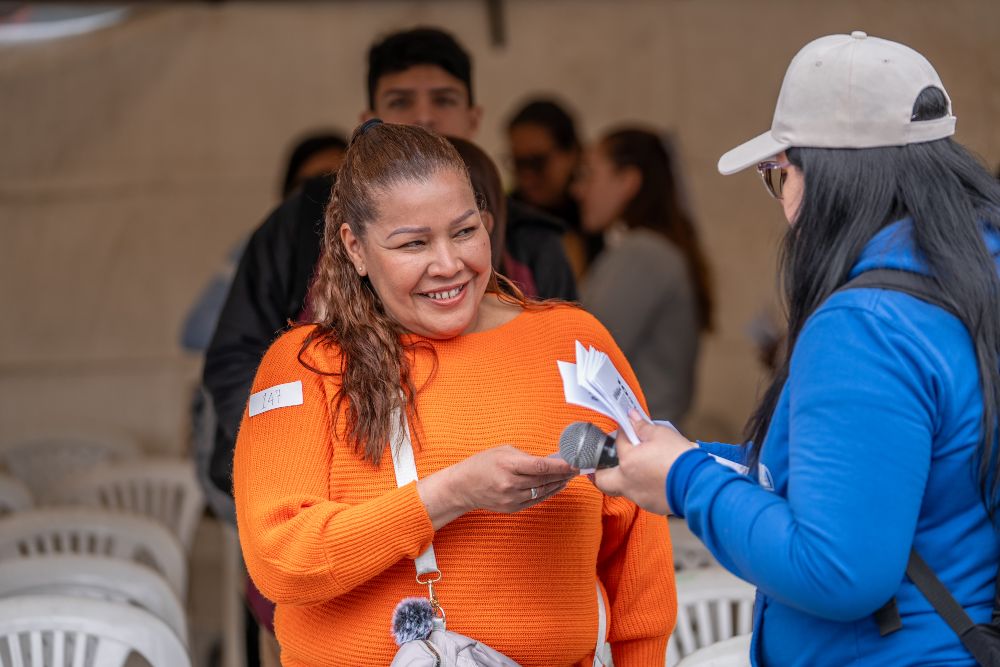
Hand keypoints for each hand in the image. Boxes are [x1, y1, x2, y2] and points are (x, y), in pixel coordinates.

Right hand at [418, 445, 576, 528]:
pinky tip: (557, 485)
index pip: (540, 467)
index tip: (574, 463)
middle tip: (578, 467)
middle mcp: (510, 484)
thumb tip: (549, 460)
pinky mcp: (512, 508)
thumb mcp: (503, 451)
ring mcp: (511, 499)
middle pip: (544, 480)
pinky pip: (536, 500)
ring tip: (570, 476)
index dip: (560, 466)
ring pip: (543, 491)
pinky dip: (548, 492)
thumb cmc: (483, 463)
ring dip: (558, 483)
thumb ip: (526, 456)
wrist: (463, 487)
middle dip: (563, 474)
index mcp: (508, 465)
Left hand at [593, 410, 696, 514]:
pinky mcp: (652, 506)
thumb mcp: (661, 434)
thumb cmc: (680, 458)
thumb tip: (632, 417)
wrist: (699, 484)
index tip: (628, 428)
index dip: (623, 432)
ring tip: (643, 466)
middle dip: (602, 470)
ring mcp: (639, 497)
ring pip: (623, 488)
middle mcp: (628, 483)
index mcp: (627, 462)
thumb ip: (642, 426)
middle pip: (602, 480)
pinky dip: (644, 487)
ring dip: (627, 477)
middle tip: (610, 460)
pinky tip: (657, 478)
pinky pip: (641, 496)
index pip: (619, 442)